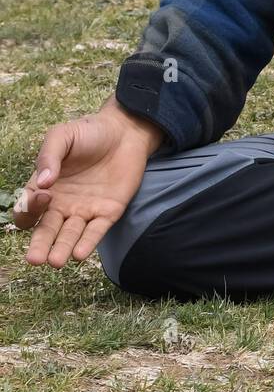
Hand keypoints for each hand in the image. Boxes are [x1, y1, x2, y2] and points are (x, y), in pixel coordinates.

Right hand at [12, 102, 164, 267]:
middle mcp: (62, 204)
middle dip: (40, 245)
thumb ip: (49, 156)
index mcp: (45, 188)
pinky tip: (79, 254)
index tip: (43, 197)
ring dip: (62, 249)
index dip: (29, 209)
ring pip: (69, 236)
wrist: (125, 130)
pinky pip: (96, 232)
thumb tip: (42, 183)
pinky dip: (87, 243)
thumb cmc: (90, 132)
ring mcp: (84, 210)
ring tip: (56, 261)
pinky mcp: (108, 212)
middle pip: (46, 231)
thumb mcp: (63, 135)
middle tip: (36, 259)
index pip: (29, 209)